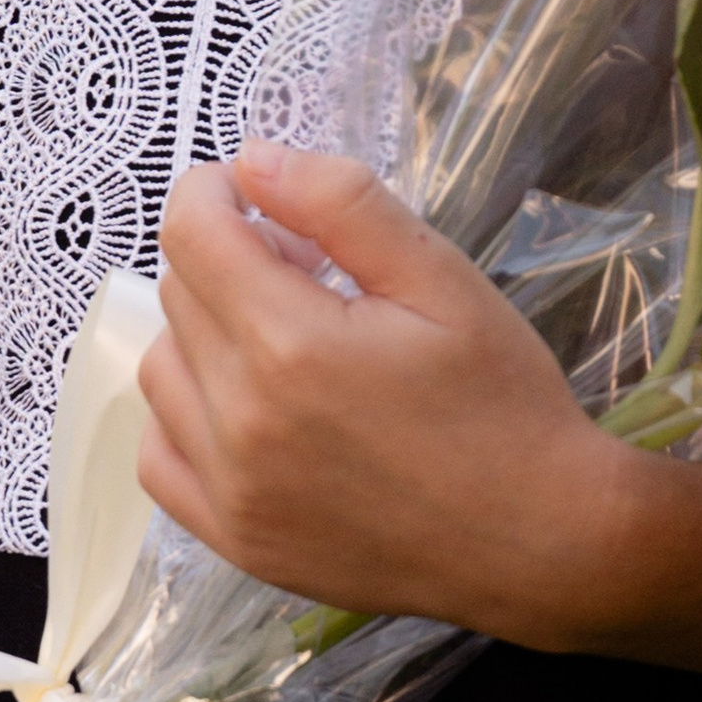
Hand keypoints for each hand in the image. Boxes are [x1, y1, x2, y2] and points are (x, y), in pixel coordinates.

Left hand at [142, 140, 647, 649]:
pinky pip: (161, 457)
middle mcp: (240, 422)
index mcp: (290, 345)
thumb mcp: (441, 278)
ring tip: (287, 342)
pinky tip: (252, 409)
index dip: (215, 191)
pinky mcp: (235, 541)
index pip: (190, 232)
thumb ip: (340, 203)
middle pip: (179, 294)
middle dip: (231, 259)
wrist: (540, 543)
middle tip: (311, 272)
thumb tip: (251, 159)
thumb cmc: (502, 403)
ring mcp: (230, 492)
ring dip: (206, 335)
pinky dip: (188, 417)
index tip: (263, 198)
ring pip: (161, 370)